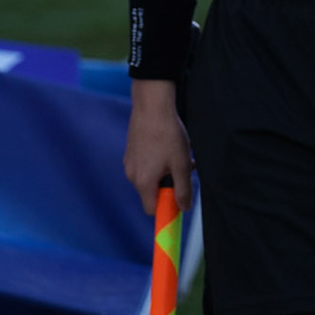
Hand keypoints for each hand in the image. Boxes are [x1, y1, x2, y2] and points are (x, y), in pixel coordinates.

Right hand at [124, 79, 192, 214]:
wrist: (152, 106)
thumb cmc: (167, 134)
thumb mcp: (181, 164)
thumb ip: (183, 189)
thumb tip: (184, 208)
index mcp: (143, 182)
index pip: (152, 209)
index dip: (167, 207)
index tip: (180, 199)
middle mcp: (132, 175)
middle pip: (152, 192)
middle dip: (169, 185)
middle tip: (184, 168)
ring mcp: (129, 162)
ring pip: (150, 177)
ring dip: (165, 171)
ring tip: (179, 154)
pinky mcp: (131, 151)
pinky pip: (145, 164)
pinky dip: (157, 161)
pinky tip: (168, 145)